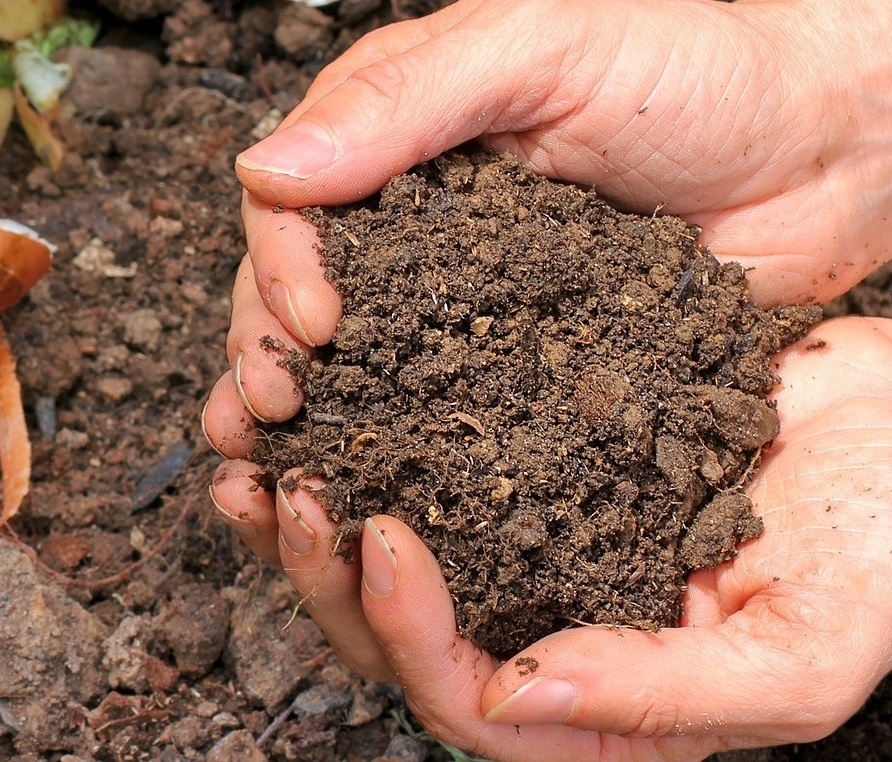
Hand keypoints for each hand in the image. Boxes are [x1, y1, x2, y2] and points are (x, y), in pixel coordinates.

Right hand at [203, 0, 891, 456]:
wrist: (818, 149)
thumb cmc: (687, 73)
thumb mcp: (538, 48)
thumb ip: (404, 98)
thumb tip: (264, 168)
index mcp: (395, 128)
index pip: (292, 198)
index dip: (280, 263)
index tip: (312, 324)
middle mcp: (412, 214)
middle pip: (300, 283)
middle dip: (268, 345)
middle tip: (275, 409)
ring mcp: (461, 290)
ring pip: (353, 352)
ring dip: (304, 409)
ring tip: (275, 471)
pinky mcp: (514, 355)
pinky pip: (438, 400)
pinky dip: (392, 443)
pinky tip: (362, 490)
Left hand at [210, 317, 891, 759]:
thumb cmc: (878, 540)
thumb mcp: (802, 647)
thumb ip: (668, 696)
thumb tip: (512, 695)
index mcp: (604, 697)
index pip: (470, 701)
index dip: (410, 633)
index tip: (380, 535)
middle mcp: (551, 618)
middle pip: (402, 632)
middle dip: (328, 572)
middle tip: (287, 488)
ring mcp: (532, 533)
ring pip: (390, 546)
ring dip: (314, 506)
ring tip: (258, 446)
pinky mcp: (526, 451)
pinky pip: (423, 452)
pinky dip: (365, 426)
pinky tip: (324, 385)